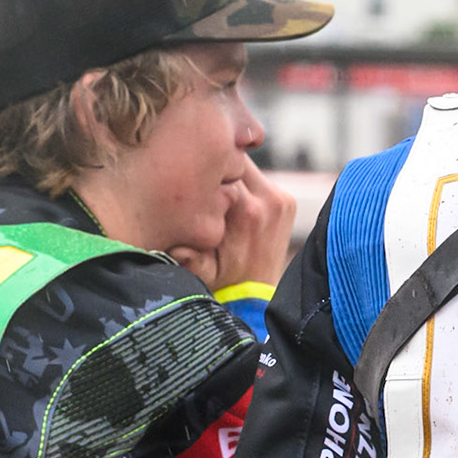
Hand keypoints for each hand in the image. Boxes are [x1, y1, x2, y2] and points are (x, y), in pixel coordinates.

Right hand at [170, 159, 295, 290]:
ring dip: (231, 176)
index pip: (218, 167)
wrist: (253, 298)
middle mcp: (268, 199)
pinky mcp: (287, 201)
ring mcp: (281, 199)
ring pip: (247, 166)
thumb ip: (184, 246)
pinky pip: (259, 180)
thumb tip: (169, 224)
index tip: (190, 183)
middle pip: (235, 159)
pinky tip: (233, 203)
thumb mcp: (195, 266)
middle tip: (201, 183)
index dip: (201, 172)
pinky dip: (245, 186)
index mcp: (245, 209)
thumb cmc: (218, 281)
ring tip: (217, 194)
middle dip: (217, 169)